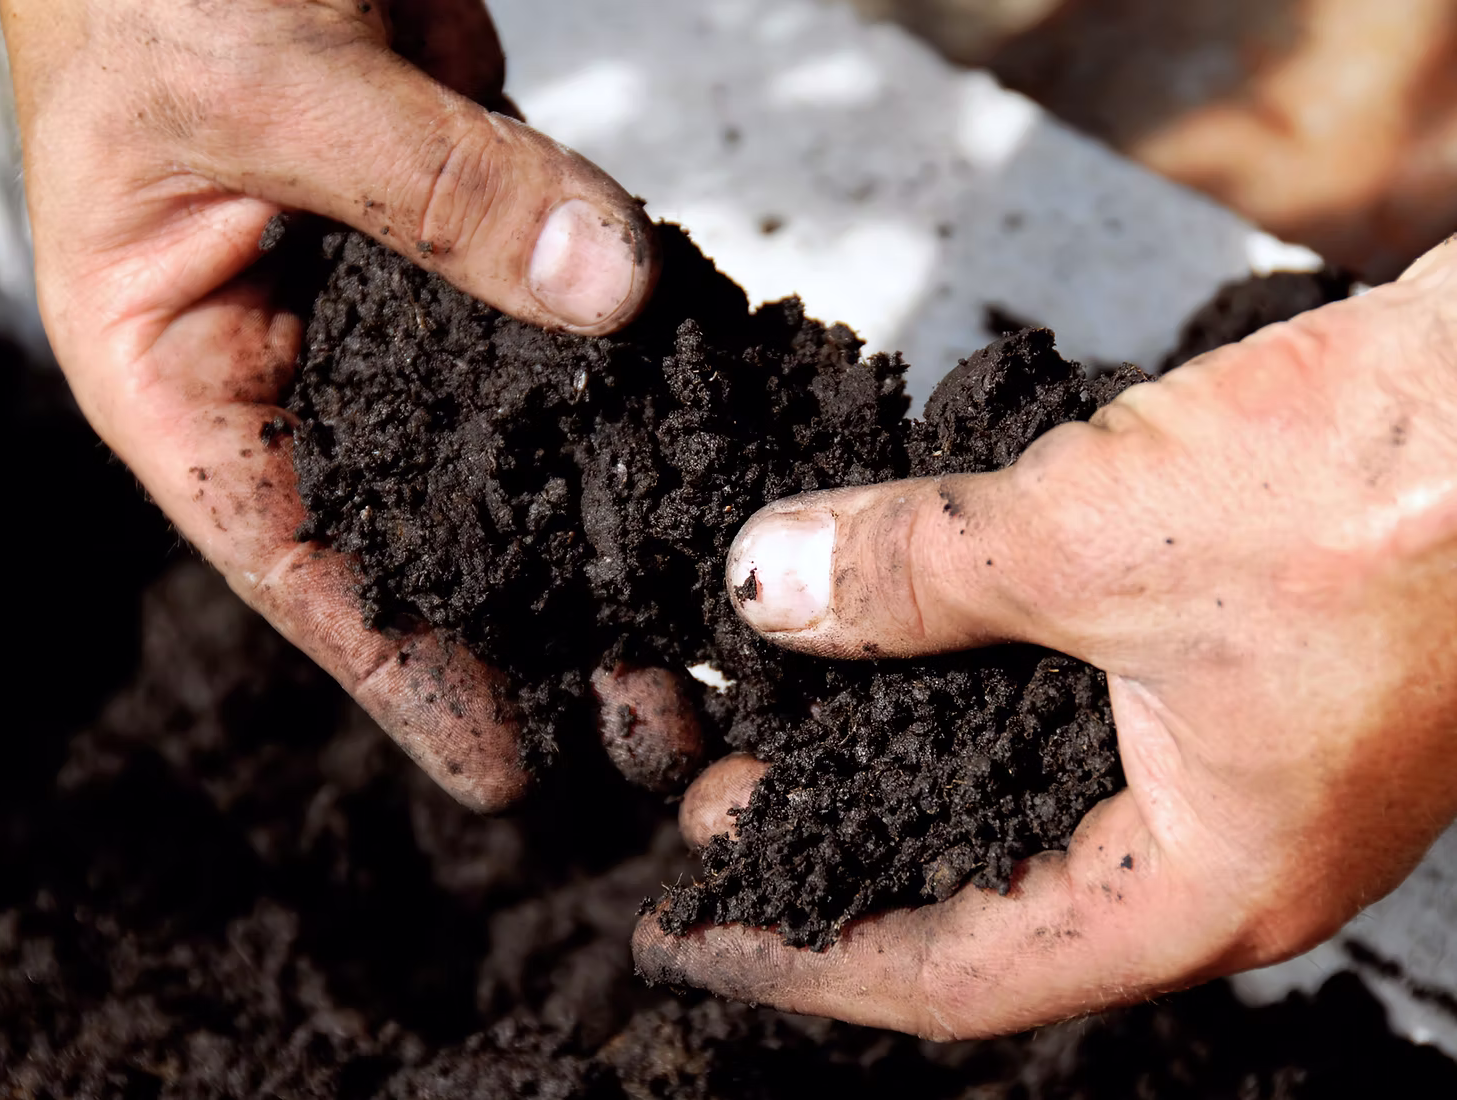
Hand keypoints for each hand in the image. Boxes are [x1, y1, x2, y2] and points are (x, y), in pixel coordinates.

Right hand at [1, 0, 665, 809]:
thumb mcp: (260, 81)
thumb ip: (432, 189)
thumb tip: (609, 293)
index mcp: (183, 368)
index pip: (296, 562)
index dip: (402, 675)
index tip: (507, 772)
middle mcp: (291, 357)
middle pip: (424, 529)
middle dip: (535, 630)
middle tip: (655, 721)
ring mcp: (393, 298)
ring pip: (508, 440)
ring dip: (600, 528)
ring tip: (699, 627)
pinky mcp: (476, 227)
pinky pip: (563, 319)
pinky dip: (630, 381)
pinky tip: (704, 453)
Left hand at [634, 239, 1456, 1037]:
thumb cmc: (1393, 487)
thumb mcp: (1094, 536)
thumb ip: (912, 573)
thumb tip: (767, 584)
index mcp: (1208, 888)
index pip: (954, 975)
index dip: (806, 958)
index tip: (695, 930)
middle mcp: (1229, 849)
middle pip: (986, 891)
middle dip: (844, 850)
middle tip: (724, 808)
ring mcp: (1250, 761)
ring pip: (1030, 794)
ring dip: (906, 754)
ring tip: (791, 720)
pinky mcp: (1253, 669)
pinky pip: (1080, 706)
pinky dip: (981, 678)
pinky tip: (915, 631)